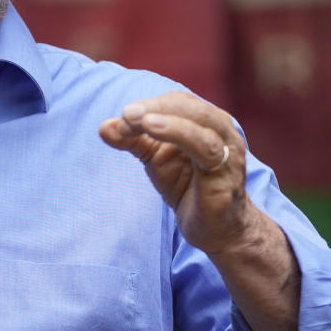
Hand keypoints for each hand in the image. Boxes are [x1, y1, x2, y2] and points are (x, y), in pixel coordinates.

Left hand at [98, 90, 254, 255]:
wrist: (216, 230)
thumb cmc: (187, 186)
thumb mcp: (154, 157)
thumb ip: (131, 140)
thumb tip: (103, 127)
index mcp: (204, 121)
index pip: (176, 101)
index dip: (148, 105)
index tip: (122, 118)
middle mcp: (221, 130)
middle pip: (188, 106)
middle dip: (154, 107)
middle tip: (126, 114)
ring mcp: (227, 152)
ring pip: (200, 123)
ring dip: (166, 119)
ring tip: (137, 120)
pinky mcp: (225, 177)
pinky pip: (206, 150)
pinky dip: (181, 135)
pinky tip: (156, 131)